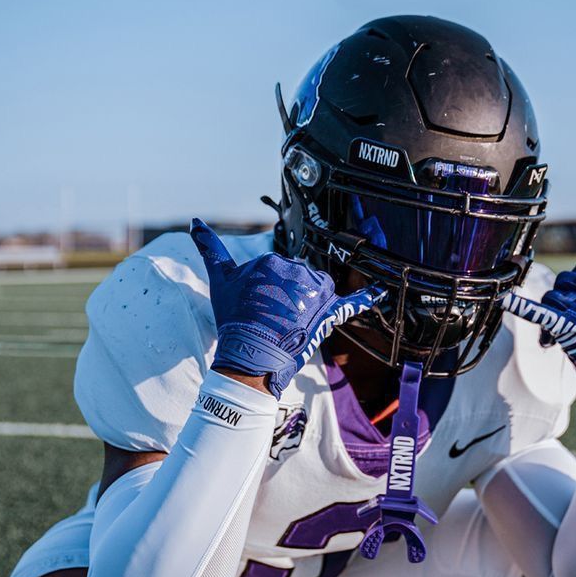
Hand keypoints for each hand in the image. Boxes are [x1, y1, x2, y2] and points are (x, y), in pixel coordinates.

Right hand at [190, 219, 385, 398]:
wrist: (250, 354)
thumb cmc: (234, 318)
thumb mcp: (220, 280)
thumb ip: (210, 249)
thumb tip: (194, 222)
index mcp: (273, 261)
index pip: (277, 271)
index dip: (267, 291)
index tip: (259, 307)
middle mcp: (298, 270)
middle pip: (299, 279)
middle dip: (288, 297)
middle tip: (271, 319)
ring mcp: (315, 291)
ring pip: (317, 290)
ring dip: (307, 304)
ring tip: (289, 324)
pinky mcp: (328, 312)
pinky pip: (352, 302)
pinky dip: (367, 298)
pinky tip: (381, 293)